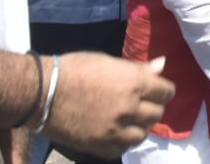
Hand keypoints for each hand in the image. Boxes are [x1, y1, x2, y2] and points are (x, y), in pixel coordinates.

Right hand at [42, 54, 173, 159]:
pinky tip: (115, 132)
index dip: (163, 90)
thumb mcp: (109, 62)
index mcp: (134, 83)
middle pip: (157, 114)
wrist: (43, 93)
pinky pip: (123, 148)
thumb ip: (138, 69)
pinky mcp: (100, 146)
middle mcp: (129, 108)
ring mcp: (115, 130)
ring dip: (139, 127)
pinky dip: (123, 141)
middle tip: (142, 104)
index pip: (166, 91)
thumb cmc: (75, 70)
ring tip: (129, 120)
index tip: (157, 90)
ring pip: (142, 134)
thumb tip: (162, 66)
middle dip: (152, 108)